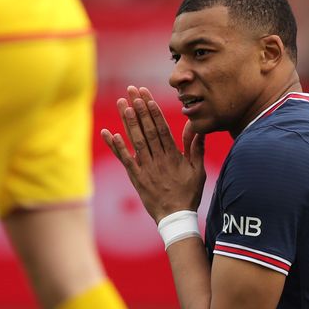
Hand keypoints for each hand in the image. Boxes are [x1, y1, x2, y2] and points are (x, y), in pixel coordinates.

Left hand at [101, 86, 205, 223]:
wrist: (175, 217)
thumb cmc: (188, 194)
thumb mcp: (198, 171)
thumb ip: (196, 148)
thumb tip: (196, 127)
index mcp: (173, 155)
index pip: (161, 127)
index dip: (152, 109)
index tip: (145, 95)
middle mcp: (158, 159)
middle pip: (147, 129)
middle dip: (139, 108)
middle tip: (132, 90)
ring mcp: (146, 168)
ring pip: (136, 140)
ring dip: (128, 121)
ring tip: (121, 103)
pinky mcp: (136, 178)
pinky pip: (124, 160)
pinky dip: (116, 146)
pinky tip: (109, 133)